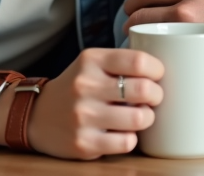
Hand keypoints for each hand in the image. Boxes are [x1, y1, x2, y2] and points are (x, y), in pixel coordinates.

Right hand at [25, 48, 163, 159]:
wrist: (37, 116)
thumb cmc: (77, 87)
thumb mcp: (93, 63)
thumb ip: (122, 61)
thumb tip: (166, 66)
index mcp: (91, 60)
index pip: (139, 61)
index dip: (157, 69)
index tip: (158, 75)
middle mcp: (85, 86)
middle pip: (144, 89)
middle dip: (157, 95)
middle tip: (154, 97)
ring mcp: (83, 116)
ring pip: (139, 118)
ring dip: (147, 118)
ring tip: (140, 115)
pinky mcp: (84, 143)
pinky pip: (126, 143)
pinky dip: (131, 138)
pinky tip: (124, 132)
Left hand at [123, 0, 203, 120]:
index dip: (136, 1)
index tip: (134, 12)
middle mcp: (186, 7)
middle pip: (139, 11)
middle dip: (131, 21)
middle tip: (132, 34)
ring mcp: (181, 34)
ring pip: (140, 34)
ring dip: (134, 41)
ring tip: (140, 52)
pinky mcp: (181, 59)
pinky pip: (149, 56)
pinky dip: (143, 59)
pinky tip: (147, 67)